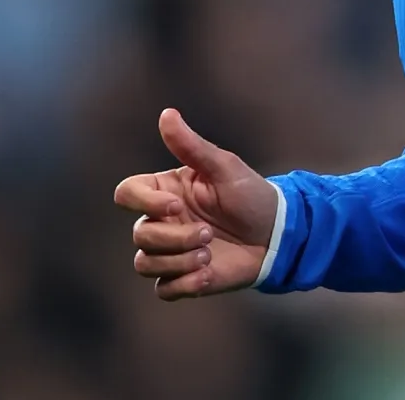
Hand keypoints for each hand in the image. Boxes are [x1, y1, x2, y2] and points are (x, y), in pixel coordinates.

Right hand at [112, 108, 277, 299]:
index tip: (176, 206)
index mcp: (165, 191)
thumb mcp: (224, 167)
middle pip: (139, 234)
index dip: (144, 202)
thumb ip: (192, 146)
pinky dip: (183, 284)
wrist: (278, 235)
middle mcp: (162, 221)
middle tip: (209, 235)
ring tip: (210, 256)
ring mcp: (170, 251)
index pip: (127, 193)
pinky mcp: (183, 278)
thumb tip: (167, 114)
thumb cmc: (251, 195)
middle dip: (174, 238)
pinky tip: (208, 275)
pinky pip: (163, 289)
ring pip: (145, 263)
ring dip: (178, 262)